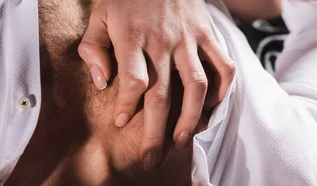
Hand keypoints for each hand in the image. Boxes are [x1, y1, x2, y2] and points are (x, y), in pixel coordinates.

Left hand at [78, 0, 234, 170]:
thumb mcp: (100, 16)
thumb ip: (93, 49)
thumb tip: (101, 82)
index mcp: (132, 37)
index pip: (134, 80)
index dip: (127, 106)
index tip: (120, 123)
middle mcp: (163, 42)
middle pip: (162, 94)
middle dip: (155, 131)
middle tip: (151, 159)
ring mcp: (189, 39)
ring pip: (196, 86)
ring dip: (191, 118)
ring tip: (182, 140)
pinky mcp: (208, 34)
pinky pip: (223, 65)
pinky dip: (222, 88)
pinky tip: (212, 107)